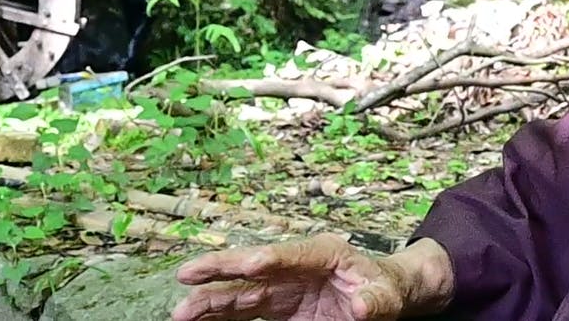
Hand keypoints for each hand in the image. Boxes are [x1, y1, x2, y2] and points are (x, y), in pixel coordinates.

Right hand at [172, 235, 407, 320]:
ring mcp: (280, 287)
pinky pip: (241, 310)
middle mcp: (293, 266)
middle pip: (252, 267)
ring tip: (181, 312)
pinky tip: (196, 319)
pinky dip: (218, 314)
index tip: (249, 264)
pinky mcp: (274, 307)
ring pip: (238, 292)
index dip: (269, 258)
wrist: (379, 295)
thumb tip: (363, 306)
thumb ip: (375, 299)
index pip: (291, 254)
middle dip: (220, 269)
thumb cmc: (382, 288)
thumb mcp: (386, 293)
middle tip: (187, 275)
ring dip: (210, 300)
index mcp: (323, 253)